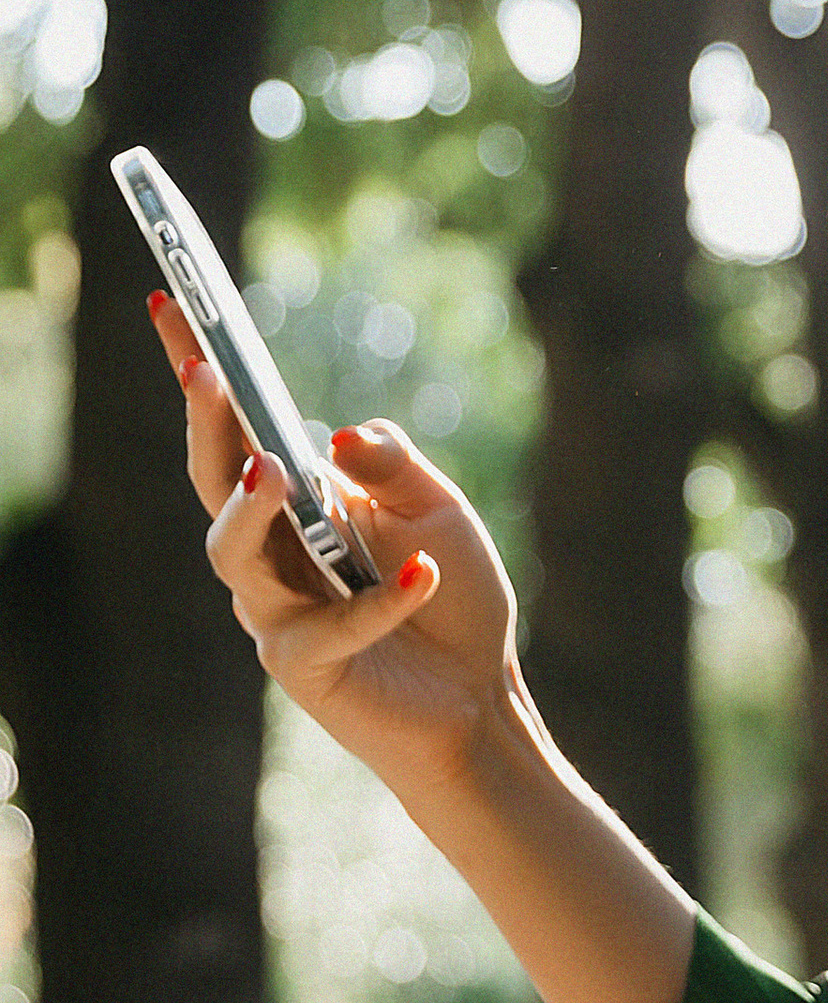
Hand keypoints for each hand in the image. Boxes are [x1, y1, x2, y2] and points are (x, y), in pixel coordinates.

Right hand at [149, 291, 523, 805]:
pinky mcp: (304, 667)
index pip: (236, 431)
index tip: (172, 304)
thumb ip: (391, 463)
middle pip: (214, 483)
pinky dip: (382, 600)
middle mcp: (272, 554)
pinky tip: (425, 576)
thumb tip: (335, 436)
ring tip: (273, 470)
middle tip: (208, 374)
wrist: (480, 699)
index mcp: (299, 505)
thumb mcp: (437, 510)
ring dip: (252, 511)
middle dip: (206, 426)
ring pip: (235, 557)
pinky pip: (330, 625)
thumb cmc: (456, 602)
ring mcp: (278, 612)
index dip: (200, 375)